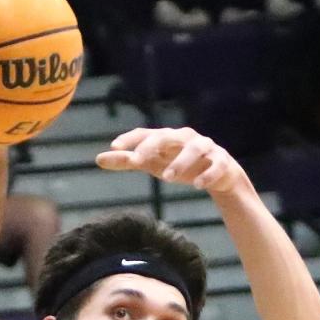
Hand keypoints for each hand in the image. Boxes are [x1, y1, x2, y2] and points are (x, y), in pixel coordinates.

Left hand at [97, 127, 248, 194]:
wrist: (218, 175)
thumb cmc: (179, 165)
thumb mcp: (153, 164)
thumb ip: (127, 161)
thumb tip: (98, 159)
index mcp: (167, 137)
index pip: (146, 133)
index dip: (131, 138)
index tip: (114, 147)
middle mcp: (185, 138)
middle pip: (167, 136)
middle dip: (152, 146)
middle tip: (138, 159)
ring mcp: (205, 148)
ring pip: (193, 150)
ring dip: (180, 163)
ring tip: (167, 178)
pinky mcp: (221, 161)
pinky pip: (216, 165)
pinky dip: (207, 174)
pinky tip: (198, 185)